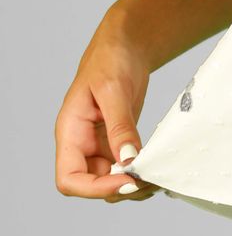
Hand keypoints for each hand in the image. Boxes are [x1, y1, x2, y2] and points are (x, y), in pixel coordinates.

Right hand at [54, 25, 158, 202]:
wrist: (124, 45)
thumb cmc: (110, 59)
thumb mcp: (114, 90)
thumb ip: (120, 126)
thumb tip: (128, 160)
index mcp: (71, 132)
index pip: (70, 179)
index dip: (95, 188)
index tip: (127, 180)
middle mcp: (82, 145)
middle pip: (92, 186)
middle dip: (121, 189)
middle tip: (150, 179)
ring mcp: (100, 146)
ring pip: (112, 182)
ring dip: (134, 186)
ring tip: (158, 175)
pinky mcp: (117, 144)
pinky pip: (126, 169)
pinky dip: (142, 174)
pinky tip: (159, 168)